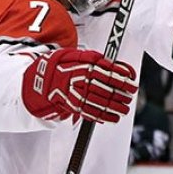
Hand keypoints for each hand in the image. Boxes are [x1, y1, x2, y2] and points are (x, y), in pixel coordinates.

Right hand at [22, 48, 137, 123]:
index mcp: (82, 66)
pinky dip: (104, 117)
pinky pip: (91, 113)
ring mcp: (76, 94)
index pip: (106, 73)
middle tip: (131, 95)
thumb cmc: (63, 66)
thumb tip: (115, 64)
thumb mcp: (76, 55)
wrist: (41, 80)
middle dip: (121, 94)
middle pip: (105, 89)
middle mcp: (80, 81)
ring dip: (115, 107)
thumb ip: (95, 58)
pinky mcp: (73, 106)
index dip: (121, 78)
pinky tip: (114, 118)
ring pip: (100, 102)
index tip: (131, 81)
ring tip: (125, 109)